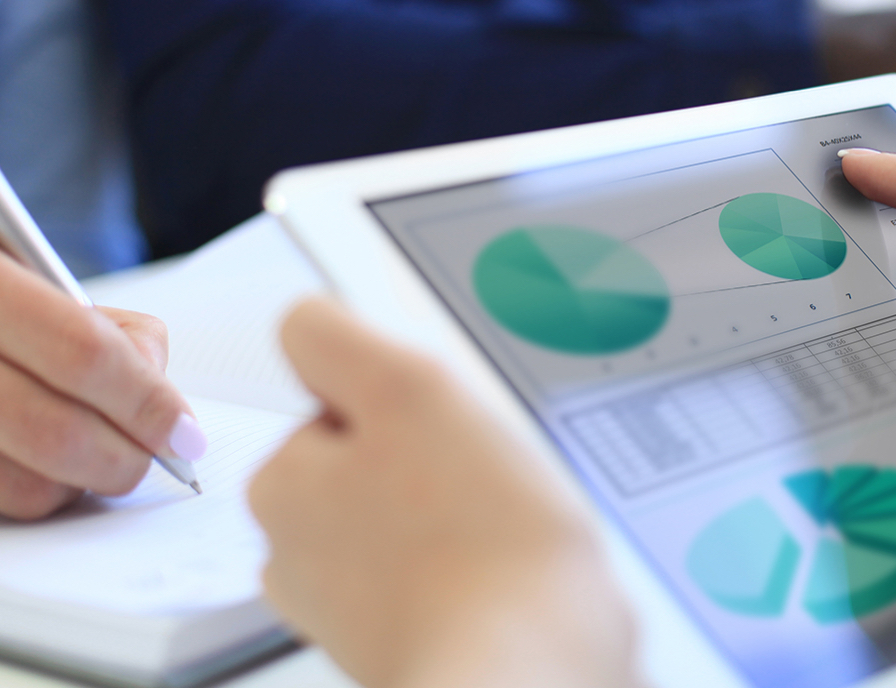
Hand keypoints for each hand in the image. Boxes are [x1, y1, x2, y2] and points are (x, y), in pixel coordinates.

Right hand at [0, 254, 202, 518]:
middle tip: (158, 454)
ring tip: (90, 446)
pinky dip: (39, 491)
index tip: (187, 432)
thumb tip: (165, 412)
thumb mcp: (56, 281)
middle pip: (57, 433)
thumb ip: (117, 333)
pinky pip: (4, 502)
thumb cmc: (8, 293)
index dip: (146, 399)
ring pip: (28, 488)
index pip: (84, 353)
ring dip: (81, 482)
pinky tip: (42, 459)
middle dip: (126, 458)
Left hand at [250, 300, 638, 687]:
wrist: (530, 669)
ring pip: (410, 507)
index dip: (391, 380)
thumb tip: (309, 322)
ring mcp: (354, 600)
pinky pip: (440, 566)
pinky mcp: (409, 636)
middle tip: (480, 464)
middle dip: (425, 447)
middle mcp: (303, 543)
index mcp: (286, 480)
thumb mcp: (410, 387)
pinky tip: (507, 560)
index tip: (432, 403)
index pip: (331, 383)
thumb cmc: (484, 547)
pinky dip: (471, 557)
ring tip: (502, 518)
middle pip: (373, 447)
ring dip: (453, 502)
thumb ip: (337, 338)